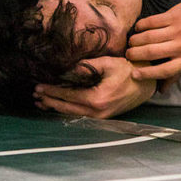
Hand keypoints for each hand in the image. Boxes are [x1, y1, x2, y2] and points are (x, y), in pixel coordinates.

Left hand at [33, 56, 155, 118]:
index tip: (39, 87)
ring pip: (72, 114)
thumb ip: (86, 66)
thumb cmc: (128, 70)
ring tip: (41, 103)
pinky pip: (80, 115)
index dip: (52, 91)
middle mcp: (97, 112)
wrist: (145, 83)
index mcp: (97, 98)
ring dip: (56, 108)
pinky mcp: (103, 117)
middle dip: (49, 101)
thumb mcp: (107, 63)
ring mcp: (100, 117)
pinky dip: (67, 111)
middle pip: (66, 108)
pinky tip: (58, 107)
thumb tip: (66, 68)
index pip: (68, 95)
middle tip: (35, 95)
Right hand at [126, 0, 180, 90]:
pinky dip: (141, 25)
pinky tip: (138, 28)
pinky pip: (152, 21)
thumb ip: (177, 74)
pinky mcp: (174, 15)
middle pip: (151, 52)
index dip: (146, 74)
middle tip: (128, 54)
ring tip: (131, 42)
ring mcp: (177, 30)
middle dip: (135, 54)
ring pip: (149, 36)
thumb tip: (161, 90)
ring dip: (136, 40)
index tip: (134, 74)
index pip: (163, 71)